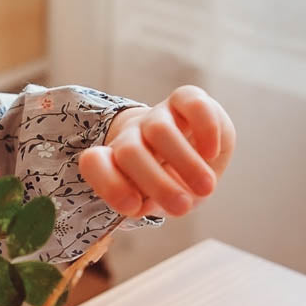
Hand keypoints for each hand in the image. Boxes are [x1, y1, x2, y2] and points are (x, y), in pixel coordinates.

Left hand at [80, 85, 236, 217]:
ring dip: (185, 163)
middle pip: (129, 152)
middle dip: (156, 183)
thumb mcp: (159, 199)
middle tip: (182, 207)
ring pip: (159, 130)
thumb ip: (147, 203)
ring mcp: (157, 115)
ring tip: (205, 188)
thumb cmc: (171, 179)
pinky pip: (192, 105)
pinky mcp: (186, 99)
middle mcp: (132, 135)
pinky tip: (211, 153)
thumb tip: (142, 204)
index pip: (93, 163)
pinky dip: (205, 130)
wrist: (193, 148)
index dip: (110, 184)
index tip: (134, 207)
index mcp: (115, 160)